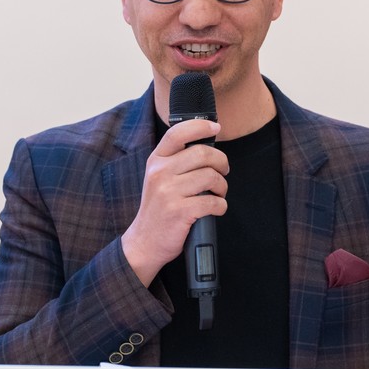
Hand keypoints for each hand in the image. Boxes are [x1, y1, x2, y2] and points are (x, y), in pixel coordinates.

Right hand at [122, 118, 228, 286]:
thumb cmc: (159, 209)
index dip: (200, 126)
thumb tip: (207, 146)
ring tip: (218, 193)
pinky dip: (221, 206)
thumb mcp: (159, 178)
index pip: (178, 133)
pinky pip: (213, 201)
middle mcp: (160, 173)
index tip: (215, 127)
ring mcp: (169, 192)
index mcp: (156, 161)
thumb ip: (176, 161)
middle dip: (221, 162)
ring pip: (211, 177)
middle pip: (203, 153)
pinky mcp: (180, 211)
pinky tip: (215, 209)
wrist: (145, 242)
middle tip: (223, 171)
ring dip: (222, 186)